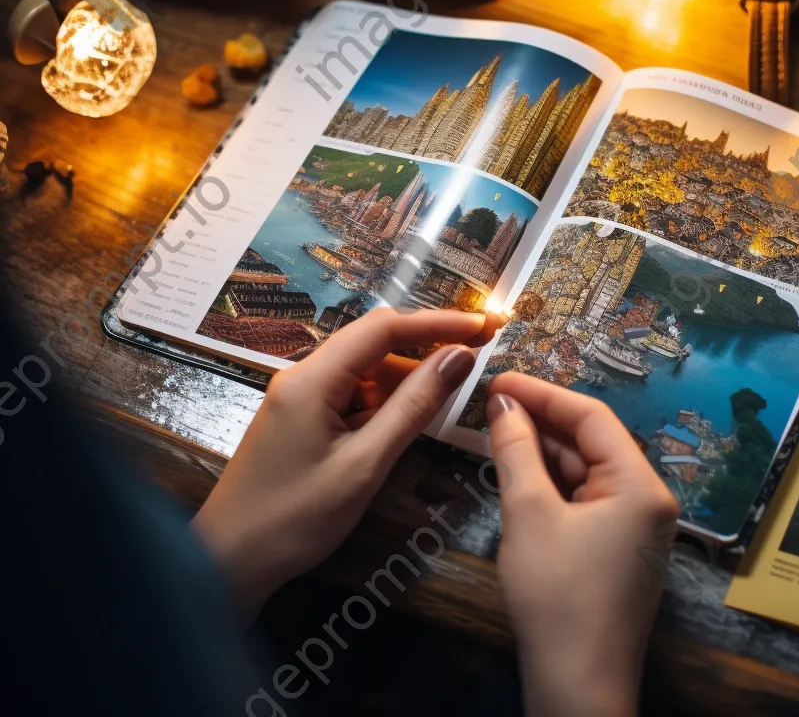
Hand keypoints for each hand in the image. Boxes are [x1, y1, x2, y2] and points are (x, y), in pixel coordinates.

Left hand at [192, 308, 503, 617]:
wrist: (228, 563)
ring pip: (367, 371)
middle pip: (375, 343)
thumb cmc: (294, 518)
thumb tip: (459, 357)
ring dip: (409, 377)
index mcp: (313, 378)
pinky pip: (354, 395)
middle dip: (428, 345)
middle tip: (480, 352)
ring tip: (454, 390)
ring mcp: (301, 397)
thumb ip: (414, 407)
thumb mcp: (365, 464)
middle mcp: (304, 375)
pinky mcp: (303, 419)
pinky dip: (387, 401)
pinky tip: (412, 417)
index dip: (438, 321)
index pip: (384, 327)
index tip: (483, 325)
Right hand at [485, 372, 678, 716]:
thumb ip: (516, 450)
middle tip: (490, 404)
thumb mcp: (529, 514)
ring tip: (494, 432)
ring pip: (584, 472)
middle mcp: (647, 500)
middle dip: (540, 422)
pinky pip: (583, 501)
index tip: (498, 379)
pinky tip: (516, 473)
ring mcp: (634, 529)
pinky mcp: (616, 552)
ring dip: (541, 454)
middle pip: (590, 442)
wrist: (577, 691)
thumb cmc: (557, 597)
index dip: (542, 393)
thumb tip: (502, 403)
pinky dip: (550, 486)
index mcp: (641, 485)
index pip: (592, 417)